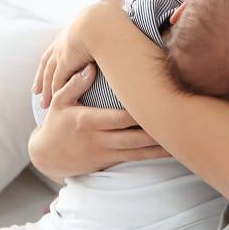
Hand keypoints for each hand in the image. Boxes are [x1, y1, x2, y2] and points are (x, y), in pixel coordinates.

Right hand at [28, 64, 171, 182]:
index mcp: (86, 122)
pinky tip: (171, 152)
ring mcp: (105, 154)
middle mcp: (98, 140)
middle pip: (134, 138)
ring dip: (160, 148)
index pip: (118, 118)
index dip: (138, 113)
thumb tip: (89, 66)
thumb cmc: (56, 123)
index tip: (157, 103)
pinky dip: (153, 156)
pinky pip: (135, 160)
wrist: (46, 156)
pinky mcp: (109, 162)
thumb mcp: (59, 102)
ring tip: (182, 140)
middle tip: (180, 123)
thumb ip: (74, 84)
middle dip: (156, 133)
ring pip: (138, 153)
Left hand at [32, 6, 99, 108]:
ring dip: (46, 90)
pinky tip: (56, 101)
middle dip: (41, 77)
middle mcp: (61, 43)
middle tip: (35, 90)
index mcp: (69, 32)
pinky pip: (58, 81)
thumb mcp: (101, 26)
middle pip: (46, 63)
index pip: (56, 48)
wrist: (99, 22)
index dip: (51, 59)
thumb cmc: (106, 21)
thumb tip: (113, 31)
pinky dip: (56, 91)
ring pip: (49, 75)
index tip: (46, 68)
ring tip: (44, 104)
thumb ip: (104, 31)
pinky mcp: (64, 63)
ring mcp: (61, 53)